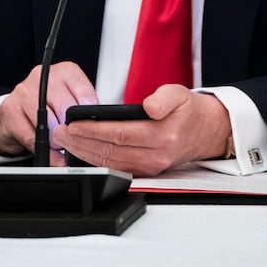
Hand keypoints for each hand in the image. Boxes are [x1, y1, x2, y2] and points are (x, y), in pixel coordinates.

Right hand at [0, 61, 97, 164]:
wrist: (15, 115)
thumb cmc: (49, 107)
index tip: (89, 126)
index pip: (84, 91)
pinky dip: (43, 148)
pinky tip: (49, 151)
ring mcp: (24, 90)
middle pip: (65, 106)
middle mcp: (43, 76)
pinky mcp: (9, 108)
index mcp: (64, 71)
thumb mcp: (69, 102)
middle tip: (74, 139)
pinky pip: (31, 134)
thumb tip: (96, 127)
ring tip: (61, 144)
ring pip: (47, 120)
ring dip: (56, 138)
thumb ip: (83, 109)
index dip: (88, 113)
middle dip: (71, 128)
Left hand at [52, 84, 231, 176]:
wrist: (205, 132)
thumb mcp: (180, 94)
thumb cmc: (188, 111)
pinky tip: (82, 152)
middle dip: (81, 142)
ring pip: (110, 162)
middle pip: (110, 151)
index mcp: (163, 135)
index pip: (120, 133)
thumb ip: (165, 98)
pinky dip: (96, 161)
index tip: (73, 123)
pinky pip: (116, 168)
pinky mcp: (146, 172)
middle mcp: (155, 155)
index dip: (93, 129)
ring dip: (84, 153)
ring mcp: (150, 167)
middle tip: (60, 132)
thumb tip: (150, 106)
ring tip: (65, 141)